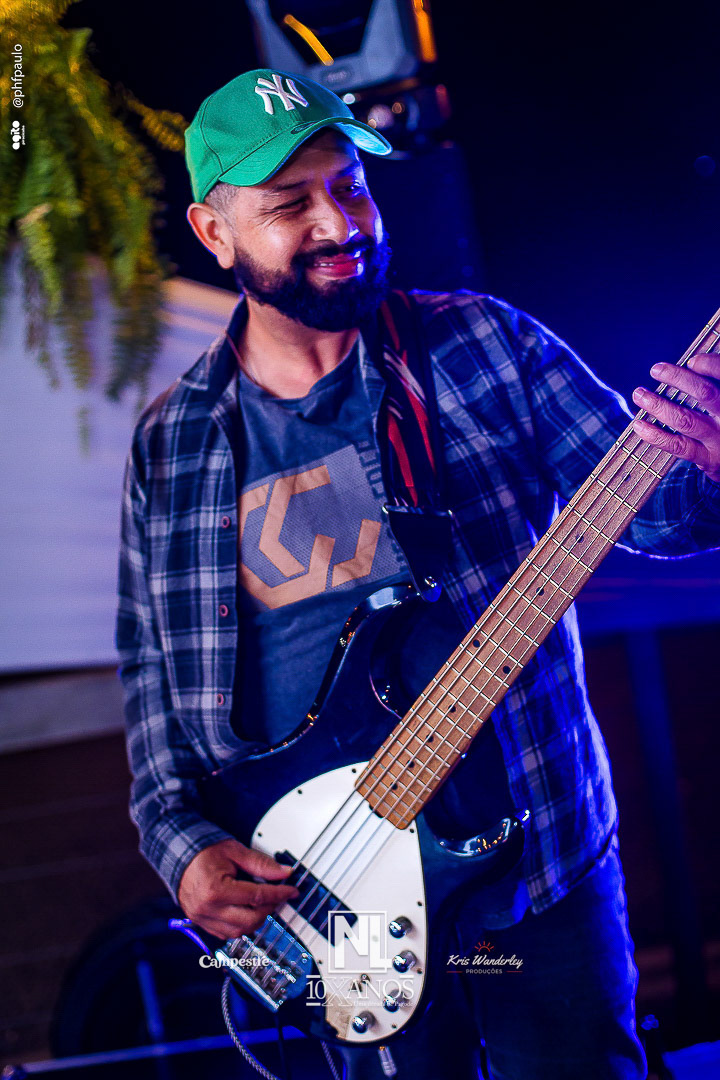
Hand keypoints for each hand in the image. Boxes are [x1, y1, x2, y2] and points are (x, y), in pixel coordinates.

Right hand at [177, 838, 298, 939]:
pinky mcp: (201, 923)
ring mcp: (202, 918)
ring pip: (239, 931)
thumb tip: (284, 872)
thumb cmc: (204, 852)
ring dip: (256, 920)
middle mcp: (208, 908)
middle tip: (278, 896)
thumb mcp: (235, 851)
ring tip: (263, 903)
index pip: (257, 897)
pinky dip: (240, 925)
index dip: (279, 894)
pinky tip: (247, 911)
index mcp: (216, 890)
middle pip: (250, 920)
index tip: (291, 890)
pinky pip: (226, 934)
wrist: (178, 855)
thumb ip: (261, 864)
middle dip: (269, 909)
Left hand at [631, 353, 719, 482]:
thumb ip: (711, 384)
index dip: (709, 365)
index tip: (691, 361)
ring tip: (640, 395)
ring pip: (686, 419)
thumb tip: (690, 363)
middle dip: (678, 379)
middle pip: (705, 393)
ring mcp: (719, 439)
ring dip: (658, 406)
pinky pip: (678, 446)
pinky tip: (639, 425)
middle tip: (656, 370)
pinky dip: (656, 435)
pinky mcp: (708, 458)